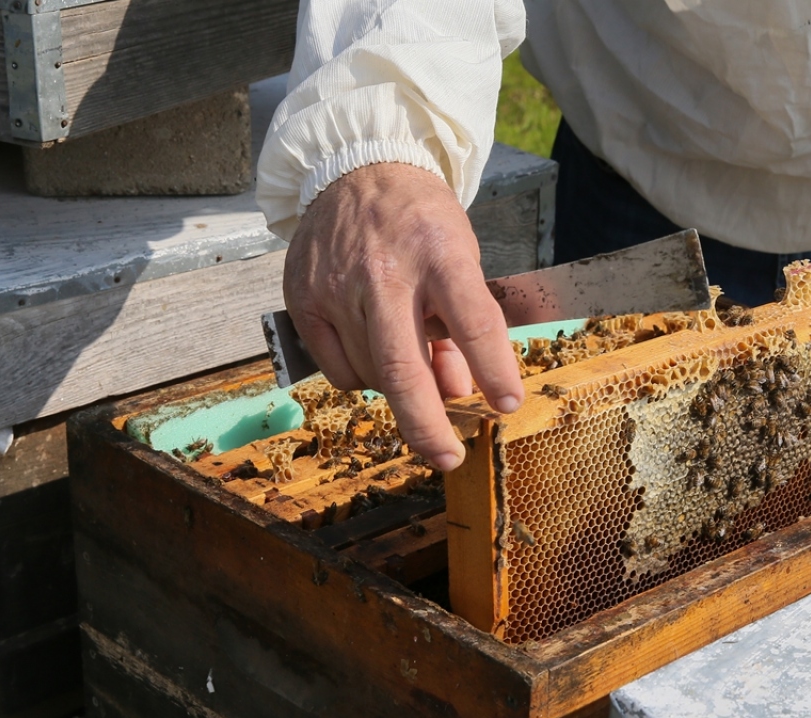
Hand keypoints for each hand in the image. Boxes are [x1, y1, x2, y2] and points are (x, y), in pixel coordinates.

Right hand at [283, 162, 523, 469]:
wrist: (357, 168)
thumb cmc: (419, 220)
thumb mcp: (460, 259)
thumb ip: (462, 325)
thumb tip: (458, 392)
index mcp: (438, 253)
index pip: (473, 321)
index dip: (494, 369)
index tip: (507, 404)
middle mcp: (383, 271)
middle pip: (404, 368)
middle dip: (427, 425)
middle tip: (448, 456)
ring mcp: (336, 288)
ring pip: (371, 375)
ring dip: (400, 389)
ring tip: (413, 361)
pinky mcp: (302, 300)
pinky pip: (336, 369)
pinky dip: (361, 375)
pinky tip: (373, 346)